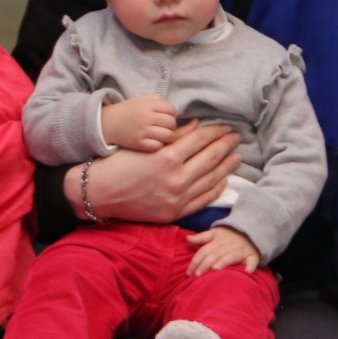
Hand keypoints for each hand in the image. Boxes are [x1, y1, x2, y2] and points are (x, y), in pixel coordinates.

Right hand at [65, 120, 240, 223]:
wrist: (100, 194)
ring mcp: (177, 198)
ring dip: (227, 166)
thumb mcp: (144, 145)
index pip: (201, 140)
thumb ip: (173, 136)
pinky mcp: (175, 213)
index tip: (226, 126)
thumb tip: (197, 125)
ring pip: (212, 179)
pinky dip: (217, 188)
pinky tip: (223, 179)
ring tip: (237, 156)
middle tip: (237, 137)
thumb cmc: (118, 164)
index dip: (216, 131)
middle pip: (211, 158)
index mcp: (167, 157)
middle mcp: (176, 179)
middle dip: (226, 145)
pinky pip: (204, 199)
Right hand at [101, 94, 179, 151]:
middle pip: (171, 123)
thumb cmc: (128, 111)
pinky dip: (159, 144)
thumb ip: (157, 100)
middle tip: (166, 128)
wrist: (107, 123)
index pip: (171, 109)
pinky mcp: (138, 143)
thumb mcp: (141, 100)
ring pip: (168, 135)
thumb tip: (173, 110)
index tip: (168, 117)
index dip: (173, 114)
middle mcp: (146, 117)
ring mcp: (142, 131)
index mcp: (147, 105)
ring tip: (163, 136)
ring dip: (169, 136)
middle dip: (172, 126)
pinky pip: (158, 145)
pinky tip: (155, 142)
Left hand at [186, 224, 261, 274]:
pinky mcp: (253, 255)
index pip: (204, 251)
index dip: (195, 261)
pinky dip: (250, 266)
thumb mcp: (215, 233)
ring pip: (231, 256)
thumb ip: (201, 237)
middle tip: (197, 274)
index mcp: (218, 240)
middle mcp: (229, 245)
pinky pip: (252, 261)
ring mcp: (241, 250)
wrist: (252, 230)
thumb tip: (187, 239)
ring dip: (224, 262)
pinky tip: (246, 272)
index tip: (188, 272)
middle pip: (215, 255)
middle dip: (205, 264)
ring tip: (215, 269)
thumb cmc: (230, 235)